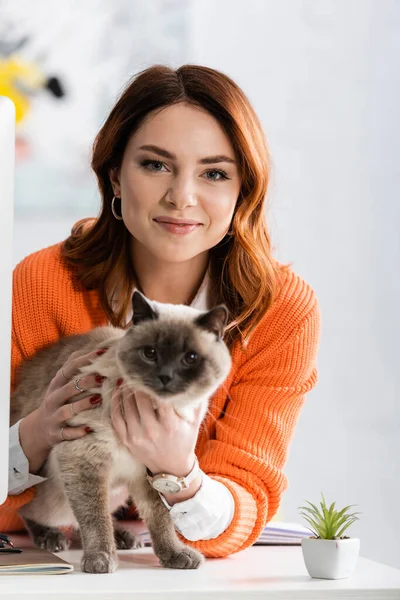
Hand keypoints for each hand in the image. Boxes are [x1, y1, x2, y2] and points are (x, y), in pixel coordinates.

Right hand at [19, 348, 107, 472]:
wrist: (39, 429)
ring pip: (67, 411)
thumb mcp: (60, 384)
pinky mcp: (56, 434)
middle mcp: (53, 399)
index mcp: (56, 385)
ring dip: (82, 405)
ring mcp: (54, 417)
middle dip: (85, 382)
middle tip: (102, 377)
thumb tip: (86, 348)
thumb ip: (72, 368)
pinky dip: (77, 431)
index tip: (102, 353)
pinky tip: (89, 428)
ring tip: (98, 400)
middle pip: (68, 389)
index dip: (85, 360)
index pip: (69, 369)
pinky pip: (67, 433)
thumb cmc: (57, 401)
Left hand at [111, 381, 203, 476]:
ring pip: (127, 406)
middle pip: (141, 399)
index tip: (154, 374)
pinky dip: (115, 403)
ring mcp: (137, 436)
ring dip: (126, 390)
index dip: (156, 384)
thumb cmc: (184, 441)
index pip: (161, 398)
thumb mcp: (194, 423)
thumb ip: (196, 403)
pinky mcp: (127, 440)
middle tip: (139, 373)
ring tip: (128, 380)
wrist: (171, 468)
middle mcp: (152, 430)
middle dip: (140, 384)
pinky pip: (116, 418)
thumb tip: (199, 382)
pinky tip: (117, 393)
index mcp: (170, 425)